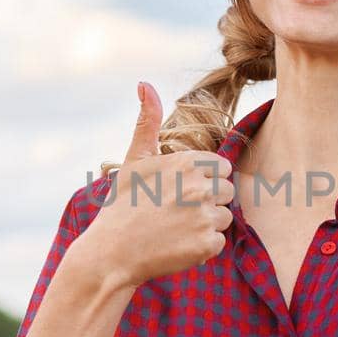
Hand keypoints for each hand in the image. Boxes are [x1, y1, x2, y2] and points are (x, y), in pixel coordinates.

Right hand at [81, 82, 235, 289]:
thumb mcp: (134, 159)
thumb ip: (147, 122)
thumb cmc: (122, 205)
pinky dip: (202, 247)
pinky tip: (178, 245)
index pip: (221, 167)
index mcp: (187, 161)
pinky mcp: (207, 244)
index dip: (204, 179)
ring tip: (176, 229)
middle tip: (176, 212)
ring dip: (207, 224)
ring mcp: (205, 216)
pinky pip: (218, 242)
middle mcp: (200, 186)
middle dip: (208, 201)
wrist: (110, 253)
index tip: (180, 191)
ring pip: (225, 217)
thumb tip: (145, 84)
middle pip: (227, 191)